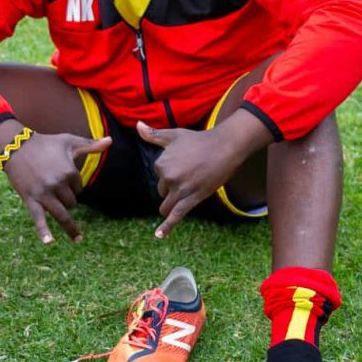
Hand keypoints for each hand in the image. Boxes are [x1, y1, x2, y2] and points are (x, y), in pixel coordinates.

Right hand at [2, 131, 110, 243]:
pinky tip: (49, 242)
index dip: (72, 186)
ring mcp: (44, 193)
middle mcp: (58, 184)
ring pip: (62, 214)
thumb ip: (91, 145)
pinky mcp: (31, 199)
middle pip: (71, 203)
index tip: (61, 177)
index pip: (79, 188)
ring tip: (78, 239)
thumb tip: (111, 140)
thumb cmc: (45, 143)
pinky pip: (39, 218)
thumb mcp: (69, 141)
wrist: (16, 146)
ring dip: (70, 227)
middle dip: (67, 200)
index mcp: (69, 172)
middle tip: (56, 191)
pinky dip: (44, 231)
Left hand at [136, 122, 238, 238]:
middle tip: (190, 174)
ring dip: (171, 203)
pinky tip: (159, 236)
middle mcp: (168, 177)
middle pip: (162, 190)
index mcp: (161, 163)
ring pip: (167, 205)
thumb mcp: (174, 135)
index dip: (171, 171)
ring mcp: (180, 190)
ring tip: (183, 195)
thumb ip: (154, 134)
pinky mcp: (192, 199)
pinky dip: (167, 227)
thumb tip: (137, 125)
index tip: (184, 163)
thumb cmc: (199, 140)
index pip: (158, 175)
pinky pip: (176, 215)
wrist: (224, 147)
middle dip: (172, 187)